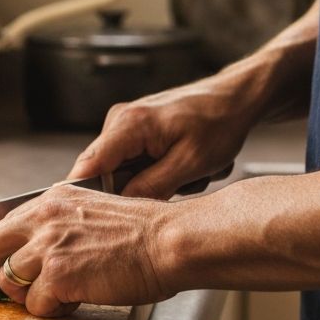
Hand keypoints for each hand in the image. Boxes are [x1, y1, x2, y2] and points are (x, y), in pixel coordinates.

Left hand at [0, 184, 174, 315]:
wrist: (167, 242)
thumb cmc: (143, 232)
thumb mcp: (92, 210)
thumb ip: (62, 222)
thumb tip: (42, 246)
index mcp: (52, 199)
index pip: (3, 222)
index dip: (0, 249)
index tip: (6, 265)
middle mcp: (44, 217)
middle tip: (16, 289)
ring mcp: (48, 246)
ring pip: (8, 279)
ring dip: (27, 296)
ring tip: (55, 298)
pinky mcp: (58, 275)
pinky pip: (35, 304)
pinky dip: (50, 312)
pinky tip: (73, 305)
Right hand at [69, 76, 253, 199]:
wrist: (234, 99)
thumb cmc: (218, 123)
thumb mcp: (191, 162)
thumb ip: (152, 186)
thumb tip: (121, 206)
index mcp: (129, 124)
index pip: (89, 165)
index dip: (85, 195)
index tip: (94, 220)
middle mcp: (120, 121)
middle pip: (105, 172)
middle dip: (138, 188)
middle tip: (177, 185)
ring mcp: (126, 125)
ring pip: (124, 171)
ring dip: (155, 180)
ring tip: (187, 172)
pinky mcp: (135, 132)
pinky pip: (135, 164)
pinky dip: (159, 171)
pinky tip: (183, 165)